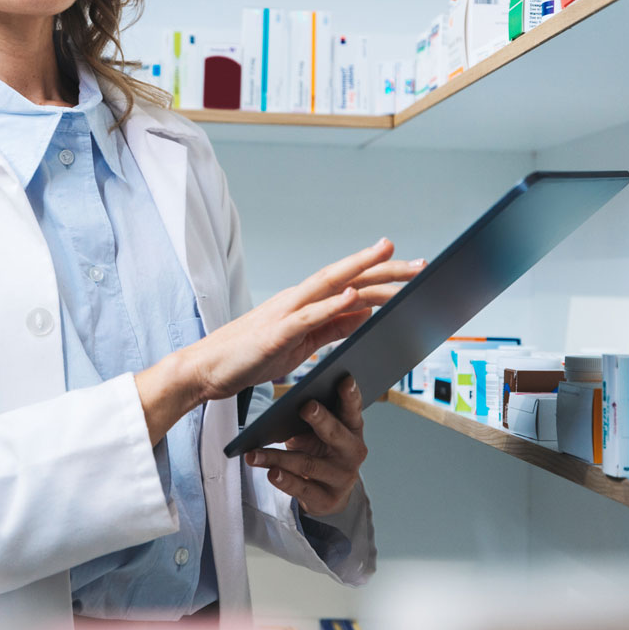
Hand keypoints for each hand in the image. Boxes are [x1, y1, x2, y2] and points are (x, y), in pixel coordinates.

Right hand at [134, 239, 421, 443]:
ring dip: (363, 272)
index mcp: (305, 304)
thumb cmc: (249, 356)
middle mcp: (297, 300)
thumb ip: (331, 328)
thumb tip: (364, 314)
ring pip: (330, 285)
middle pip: (347, 278)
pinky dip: (330, 305)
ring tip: (392, 260)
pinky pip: (306, 316)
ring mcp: (285, 313)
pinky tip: (352, 297)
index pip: (351, 284)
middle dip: (385, 268)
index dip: (382, 273)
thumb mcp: (300, 344)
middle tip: (421, 264)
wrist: (207, 370)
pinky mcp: (274, 333)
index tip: (412, 267)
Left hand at [244, 376, 367, 516]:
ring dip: (278, 457)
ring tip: (255, 453)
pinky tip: (270, 473)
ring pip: (308, 464)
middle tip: (305, 406)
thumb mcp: (319, 433)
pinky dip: (284, 481)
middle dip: (320, 419)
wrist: (328, 493)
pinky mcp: (328, 499)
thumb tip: (284, 408)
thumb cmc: (320, 451)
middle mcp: (352, 452)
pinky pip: (303, 488)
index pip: (353, 409)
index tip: (344, 379)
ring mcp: (342, 478)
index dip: (350, 395)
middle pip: (335, 433)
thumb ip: (310, 419)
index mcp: (352, 429)